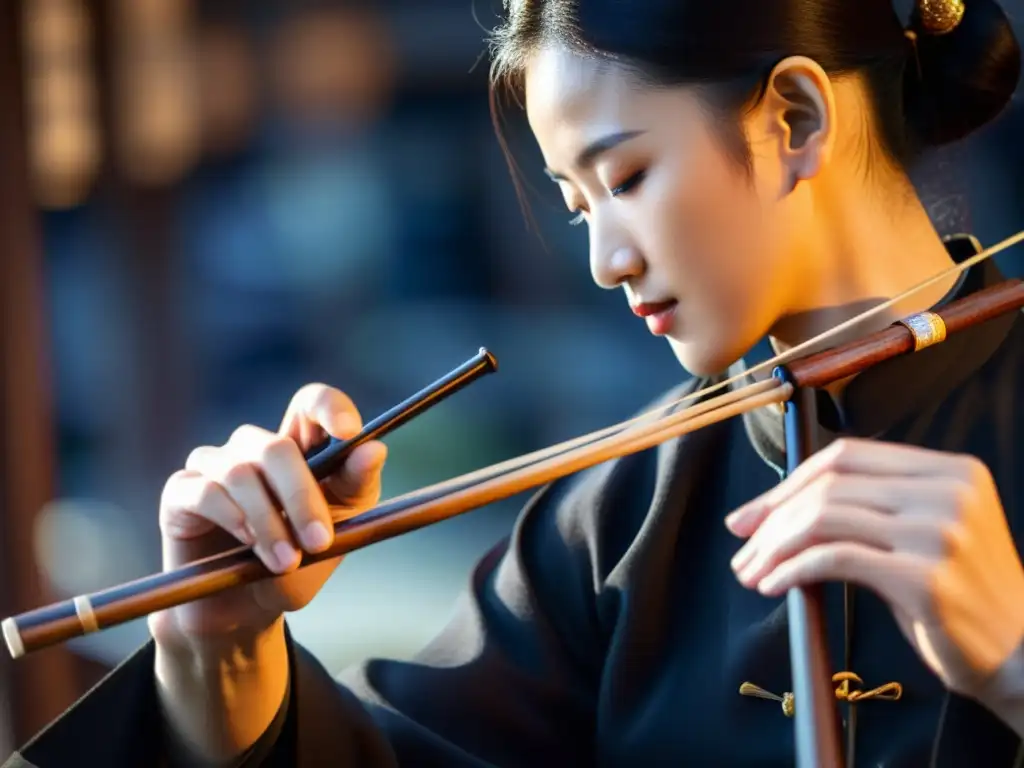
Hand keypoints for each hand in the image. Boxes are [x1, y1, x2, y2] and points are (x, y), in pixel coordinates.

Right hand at [149, 384, 387, 651]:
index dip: (329, 407)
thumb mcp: (340, 531)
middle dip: (302, 497)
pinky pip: (205, 492)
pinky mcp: (181, 492)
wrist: (246, 613)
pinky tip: (247, 545)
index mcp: (299, 448)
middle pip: (277, 447)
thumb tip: (375, 449)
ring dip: (268, 521)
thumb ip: (356, 488)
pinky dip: (232, 518)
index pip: (310, 403)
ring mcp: (214, 466)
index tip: (349, 432)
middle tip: (318, 541)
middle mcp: (254, 448)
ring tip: (284, 561)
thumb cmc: (297, 564)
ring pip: (241, 473)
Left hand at [725, 437, 1023, 704]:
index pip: (845, 456)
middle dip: (772, 515)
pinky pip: (834, 559)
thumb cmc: (959, 595)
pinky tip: (774, 585)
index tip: (753, 513)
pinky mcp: (926, 577)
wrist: (1020, 655)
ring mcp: (940, 532)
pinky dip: (791, 569)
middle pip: (829, 485)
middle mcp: (948, 491)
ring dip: (774, 546)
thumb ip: (869, 507)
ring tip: (751, 571)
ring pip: (825, 518)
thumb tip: (777, 508)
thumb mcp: (922, 532)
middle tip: (740, 544)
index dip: (789, 483)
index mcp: (949, 469)